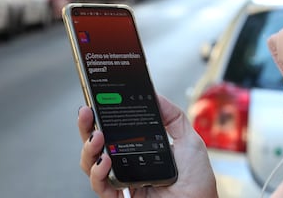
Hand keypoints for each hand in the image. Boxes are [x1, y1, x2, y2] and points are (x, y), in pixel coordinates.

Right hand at [78, 95, 217, 197]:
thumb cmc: (196, 177)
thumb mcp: (188, 139)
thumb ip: (172, 116)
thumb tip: (154, 94)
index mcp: (140, 146)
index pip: (115, 128)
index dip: (104, 115)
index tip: (99, 98)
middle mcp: (127, 161)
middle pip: (97, 143)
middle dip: (87, 126)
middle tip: (86, 111)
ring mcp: (122, 179)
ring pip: (91, 163)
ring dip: (88, 148)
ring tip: (97, 137)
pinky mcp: (120, 196)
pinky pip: (101, 186)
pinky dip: (98, 173)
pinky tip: (105, 161)